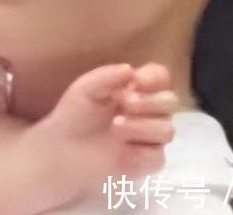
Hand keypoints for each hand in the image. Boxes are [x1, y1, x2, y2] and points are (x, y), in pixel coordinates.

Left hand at [36, 63, 178, 202]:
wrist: (62, 148)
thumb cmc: (75, 115)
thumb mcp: (85, 89)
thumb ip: (107, 76)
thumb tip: (131, 69)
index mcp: (137, 90)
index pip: (160, 78)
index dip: (155, 77)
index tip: (138, 80)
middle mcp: (149, 112)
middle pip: (170, 102)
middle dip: (150, 101)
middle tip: (125, 102)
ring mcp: (151, 138)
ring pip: (166, 130)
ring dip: (142, 126)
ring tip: (115, 126)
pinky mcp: (148, 162)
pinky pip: (157, 157)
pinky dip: (141, 152)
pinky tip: (122, 150)